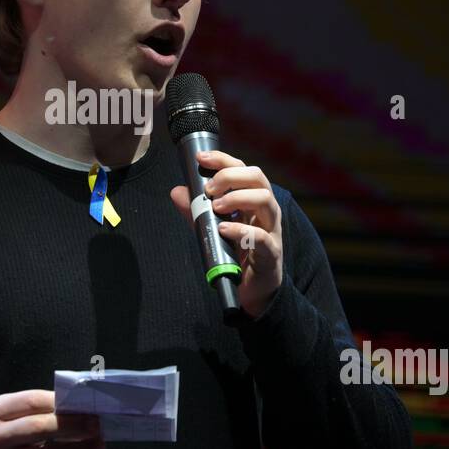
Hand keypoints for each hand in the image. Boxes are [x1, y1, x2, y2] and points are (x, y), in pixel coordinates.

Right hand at [0, 390, 104, 448]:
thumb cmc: (8, 433)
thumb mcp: (13, 415)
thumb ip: (41, 410)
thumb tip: (82, 409)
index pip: (33, 401)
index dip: (62, 401)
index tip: (86, 403)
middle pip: (38, 428)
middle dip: (72, 425)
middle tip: (96, 424)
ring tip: (98, 444)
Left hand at [170, 149, 282, 319]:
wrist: (252, 289)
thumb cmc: (236, 253)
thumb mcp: (212, 228)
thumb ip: (196, 211)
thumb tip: (177, 192)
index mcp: (253, 200)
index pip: (243, 169)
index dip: (223, 160)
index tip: (201, 158)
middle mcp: (266, 210)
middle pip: (258, 177)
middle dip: (230, 177)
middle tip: (209, 190)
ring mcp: (271, 230)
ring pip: (265, 200)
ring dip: (237, 198)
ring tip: (215, 207)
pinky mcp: (271, 253)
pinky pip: (261, 236)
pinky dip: (241, 230)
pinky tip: (223, 229)